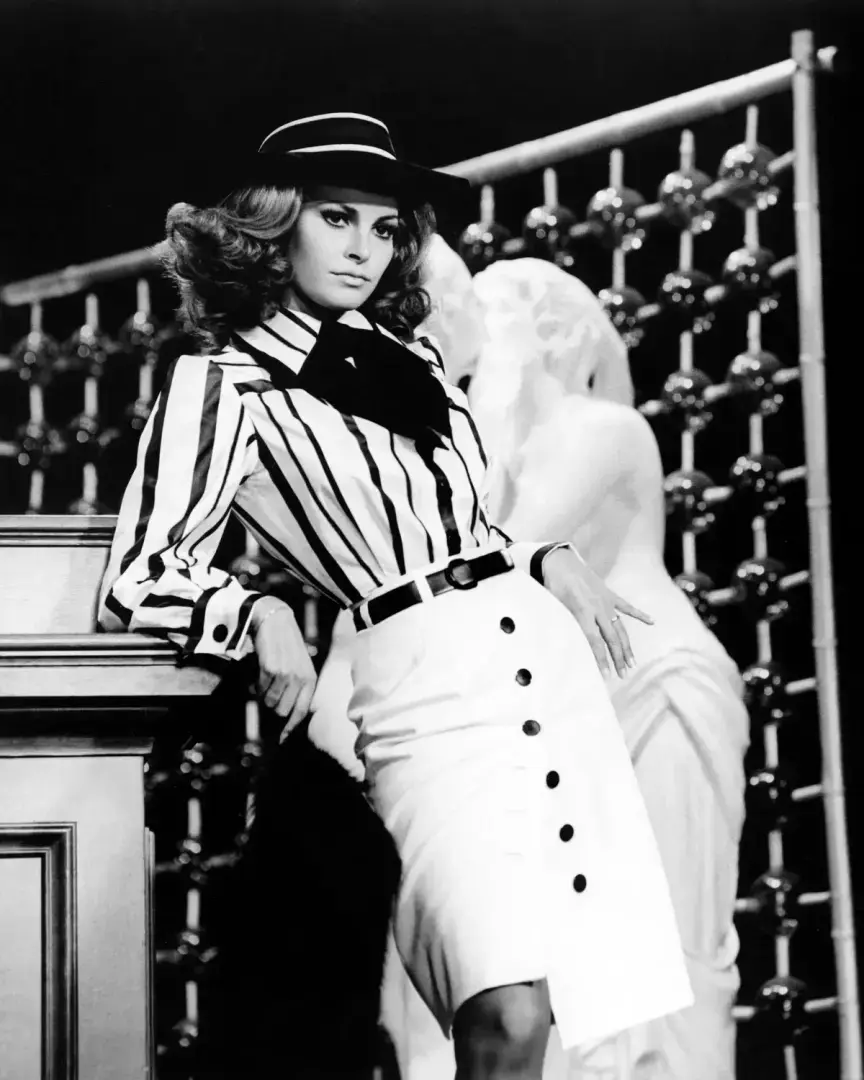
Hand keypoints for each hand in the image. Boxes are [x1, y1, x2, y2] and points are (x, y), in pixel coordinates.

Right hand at [249, 598, 317, 739]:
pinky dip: (257, 685)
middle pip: (281, 711)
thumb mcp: (301, 665)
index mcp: (311, 679)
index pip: (301, 711)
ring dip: (263, 694)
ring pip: (269, 701)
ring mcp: (286, 674)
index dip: (290, 727)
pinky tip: (261, 672)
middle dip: (272, 707)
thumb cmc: (288, 646)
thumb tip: (286, 714)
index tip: (282, 739)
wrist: (275, 621)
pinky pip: (260, 688)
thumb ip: (298, 687)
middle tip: (268, 694)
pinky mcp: (271, 669)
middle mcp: (300, 679)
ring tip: (265, 679)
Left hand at [541, 546, 652, 678]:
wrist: (561, 562)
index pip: (595, 642)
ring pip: (621, 628)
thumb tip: (566, 646)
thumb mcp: (556, 606)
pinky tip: (652, 622)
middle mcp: (598, 608)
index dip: (601, 660)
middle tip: (622, 675)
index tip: (606, 675)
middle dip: (618, 659)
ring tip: (632, 663)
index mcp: (583, 611)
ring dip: (627, 646)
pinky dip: (639, 614)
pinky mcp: (610, 594)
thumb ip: (565, 624)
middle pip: (612, 638)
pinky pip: (627, 607)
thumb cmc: (555, 586)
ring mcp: (607, 601)